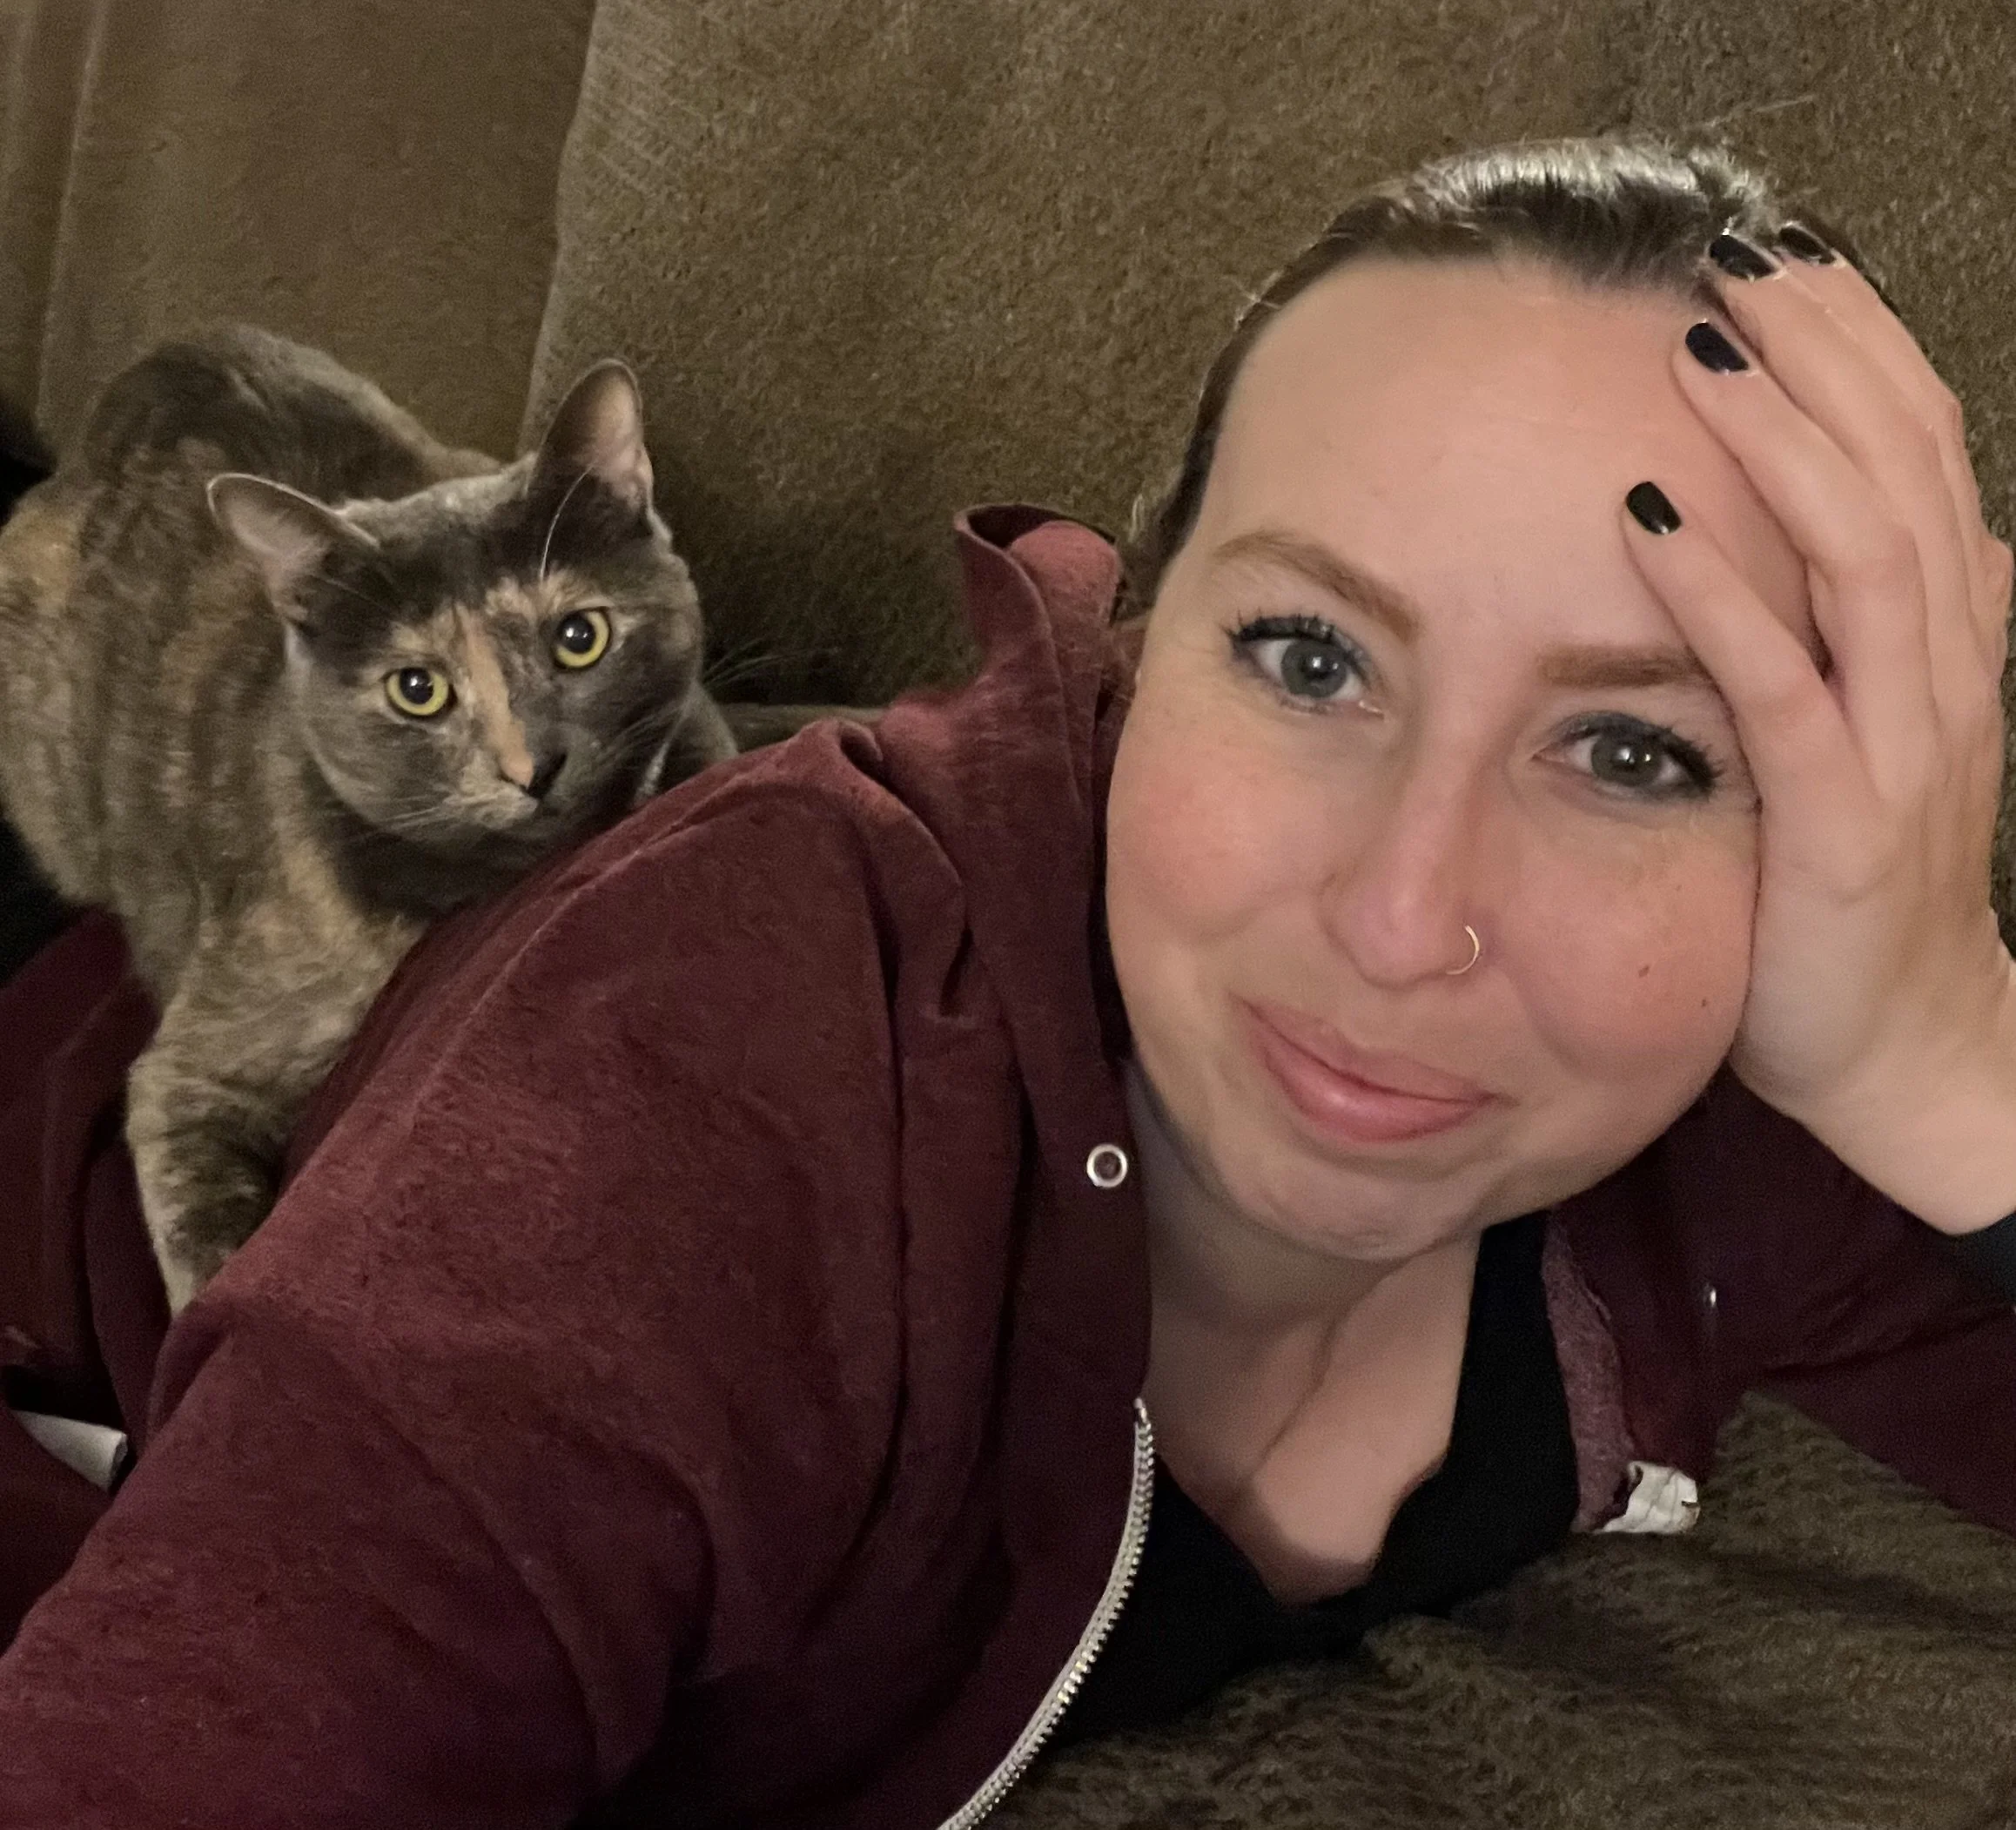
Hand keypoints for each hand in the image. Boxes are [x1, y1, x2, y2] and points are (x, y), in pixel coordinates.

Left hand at [1620, 229, 2015, 1231]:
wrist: (1901, 1048)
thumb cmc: (1853, 890)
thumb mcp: (1877, 739)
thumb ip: (1886, 637)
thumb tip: (1921, 540)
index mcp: (1943, 640)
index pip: (1916, 455)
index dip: (1859, 346)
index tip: (1780, 258)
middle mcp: (1943, 670)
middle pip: (1901, 472)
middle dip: (1824, 354)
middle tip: (1735, 257)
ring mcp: (1904, 745)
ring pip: (1867, 557)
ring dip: (1786, 447)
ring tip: (1702, 353)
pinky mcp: (1842, 824)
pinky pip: (1788, 693)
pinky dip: (1726, 602)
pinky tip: (1653, 528)